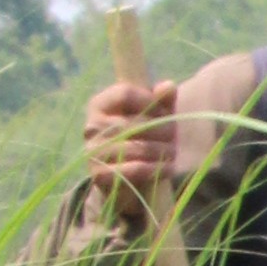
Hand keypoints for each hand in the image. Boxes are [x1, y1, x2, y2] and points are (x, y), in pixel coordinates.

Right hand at [84, 75, 183, 214]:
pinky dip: (156, 169)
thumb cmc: (140, 139)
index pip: (125, 93)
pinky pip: (135, 169)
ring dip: (163, 151)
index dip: (151, 101)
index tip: (165, 112)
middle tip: (174, 138)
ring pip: (138, 147)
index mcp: (100, 104)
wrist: (124, 179)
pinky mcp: (99, 175)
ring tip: (173, 153)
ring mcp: (93, 151)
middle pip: (135, 122)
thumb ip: (162, 100)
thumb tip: (169, 86)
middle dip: (163, 130)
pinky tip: (168, 168)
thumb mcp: (153, 117)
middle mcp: (92, 126)